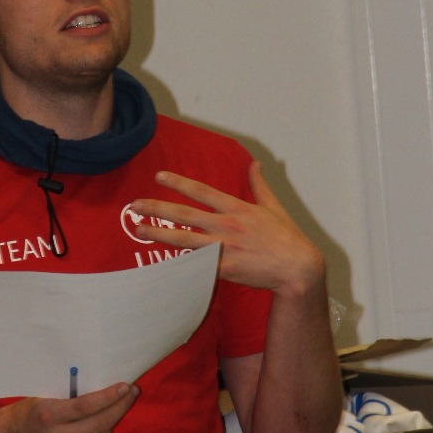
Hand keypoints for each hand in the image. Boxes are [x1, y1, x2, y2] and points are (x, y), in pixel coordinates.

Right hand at [0, 381, 139, 432]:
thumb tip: (104, 386)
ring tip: (117, 405)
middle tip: (132, 393)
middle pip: (100, 423)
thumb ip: (70, 395)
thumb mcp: (44, 395)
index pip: (87, 406)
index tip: (126, 386)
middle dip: (121, 406)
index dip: (110, 396)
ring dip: (112, 420)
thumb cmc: (31, 410)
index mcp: (49, 415)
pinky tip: (97, 425)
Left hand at [130, 161, 324, 296]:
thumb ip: (260, 185)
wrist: (298, 268)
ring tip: (138, 229)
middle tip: (134, 205)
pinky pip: (196, 265)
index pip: (202, 192)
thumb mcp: (274, 207)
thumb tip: (255, 164)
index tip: (159, 176)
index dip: (179, 183)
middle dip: (157, 208)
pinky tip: (159, 260)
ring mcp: (224, 247)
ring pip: (184, 239)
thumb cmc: (287, 238)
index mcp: (237, 209)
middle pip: (185, 214)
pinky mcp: (225, 268)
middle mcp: (227, 225)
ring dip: (158, 234)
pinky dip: (177, 263)